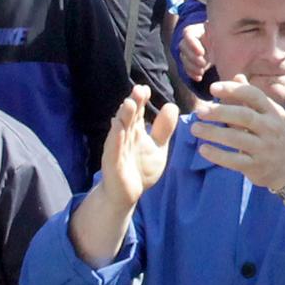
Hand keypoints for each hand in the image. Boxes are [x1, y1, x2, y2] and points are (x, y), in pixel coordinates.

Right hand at [92, 87, 175, 214]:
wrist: (126, 195)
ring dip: (123, 117)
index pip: (138, 112)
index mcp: (135, 131)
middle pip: (128, 117)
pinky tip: (116, 127)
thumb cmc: (140, 169)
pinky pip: (114, 149)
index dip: (141, 100)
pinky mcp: (112, 163)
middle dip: (133, 103)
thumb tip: (171, 105)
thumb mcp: (157, 147)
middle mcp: (124, 136)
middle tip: (139, 90)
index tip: (146, 89)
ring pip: (119, 130)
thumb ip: (163, 129)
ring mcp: (117, 149)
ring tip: (128, 104)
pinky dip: (115, 138)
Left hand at [186, 77, 284, 193]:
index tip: (212, 88)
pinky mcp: (256, 167)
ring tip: (194, 128)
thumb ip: (251, 97)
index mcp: (272, 112)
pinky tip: (203, 149)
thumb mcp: (267, 115)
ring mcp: (264, 148)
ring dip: (213, 133)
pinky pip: (234, 160)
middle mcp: (270, 128)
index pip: (254, 95)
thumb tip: (237, 76)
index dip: (233, 90)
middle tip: (199, 111)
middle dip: (220, 112)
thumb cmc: (272, 134)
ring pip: (236, 138)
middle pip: (244, 116)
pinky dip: (217, 155)